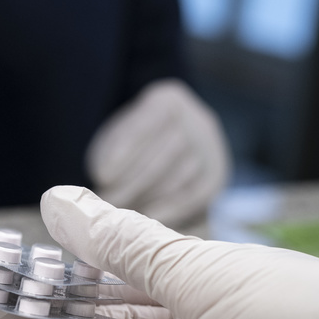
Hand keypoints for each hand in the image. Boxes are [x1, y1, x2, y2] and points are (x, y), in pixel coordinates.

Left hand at [85, 79, 229, 227]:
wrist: (166, 144)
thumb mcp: (117, 138)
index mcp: (167, 99)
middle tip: (108, 203)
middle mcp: (197, 119)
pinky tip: (151, 219)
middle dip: (133, 182)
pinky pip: (197, 193)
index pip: (146, 123)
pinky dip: (173, 208)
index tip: (102, 177)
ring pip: (181, 174)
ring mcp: (212, 147)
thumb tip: (103, 184)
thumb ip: (111, 155)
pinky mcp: (217, 174)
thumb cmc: (131, 143)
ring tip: (122, 214)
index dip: (124, 151)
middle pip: (165, 151)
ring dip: (149, 197)